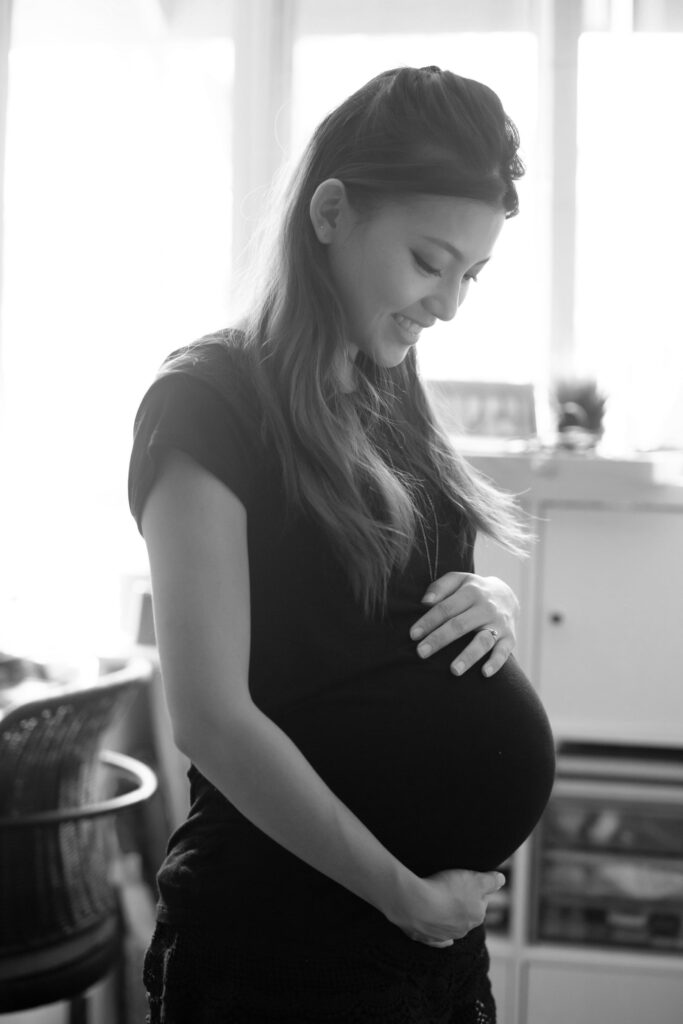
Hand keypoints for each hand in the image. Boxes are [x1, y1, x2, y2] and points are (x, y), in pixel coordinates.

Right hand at [389, 868, 505, 947]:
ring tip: (437, 899)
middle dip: (461, 903)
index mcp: (476, 916)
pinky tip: (436, 930)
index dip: (474, 888)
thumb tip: (501, 880)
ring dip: (447, 915)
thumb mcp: (475, 879)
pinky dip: (437, 935)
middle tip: (450, 886)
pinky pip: (435, 938)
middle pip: (465, 914)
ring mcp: (443, 936)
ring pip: (450, 925)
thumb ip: (491, 881)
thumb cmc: (446, 890)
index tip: (465, 879)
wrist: (415, 904)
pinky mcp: (425, 937)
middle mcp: (462, 930)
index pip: (481, 901)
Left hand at [410, 572, 517, 676]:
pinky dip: (496, 663)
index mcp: (471, 592)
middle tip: (421, 653)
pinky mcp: (510, 638)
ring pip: (483, 641)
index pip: (446, 608)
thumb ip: (440, 587)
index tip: (413, 635)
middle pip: (460, 625)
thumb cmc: (473, 591)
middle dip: (439, 639)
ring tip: (454, 671)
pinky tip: (484, 673)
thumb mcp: (458, 580)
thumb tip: (425, 602)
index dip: (428, 621)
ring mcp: (499, 624)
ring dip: (469, 656)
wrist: (507, 596)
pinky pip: (504, 652)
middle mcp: (486, 608)